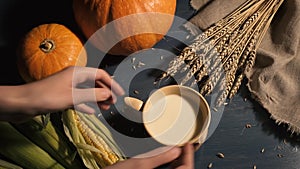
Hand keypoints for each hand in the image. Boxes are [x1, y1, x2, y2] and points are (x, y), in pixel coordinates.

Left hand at [0, 66, 123, 121]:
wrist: (22, 102)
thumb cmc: (46, 97)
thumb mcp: (73, 96)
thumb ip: (93, 95)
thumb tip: (109, 94)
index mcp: (77, 73)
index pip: (100, 74)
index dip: (112, 84)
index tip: (120, 94)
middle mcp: (73, 77)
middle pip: (95, 82)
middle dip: (105, 92)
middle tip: (113, 103)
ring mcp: (67, 86)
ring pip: (87, 91)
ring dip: (97, 98)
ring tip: (105, 108)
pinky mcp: (62, 95)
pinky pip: (79, 98)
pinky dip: (86, 104)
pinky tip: (91, 111)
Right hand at [105, 144, 193, 168]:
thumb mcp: (139, 164)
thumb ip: (159, 157)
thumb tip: (176, 148)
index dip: (189, 155)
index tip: (189, 143)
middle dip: (185, 157)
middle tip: (184, 143)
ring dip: (177, 160)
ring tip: (178, 147)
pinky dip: (168, 163)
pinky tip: (166, 155)